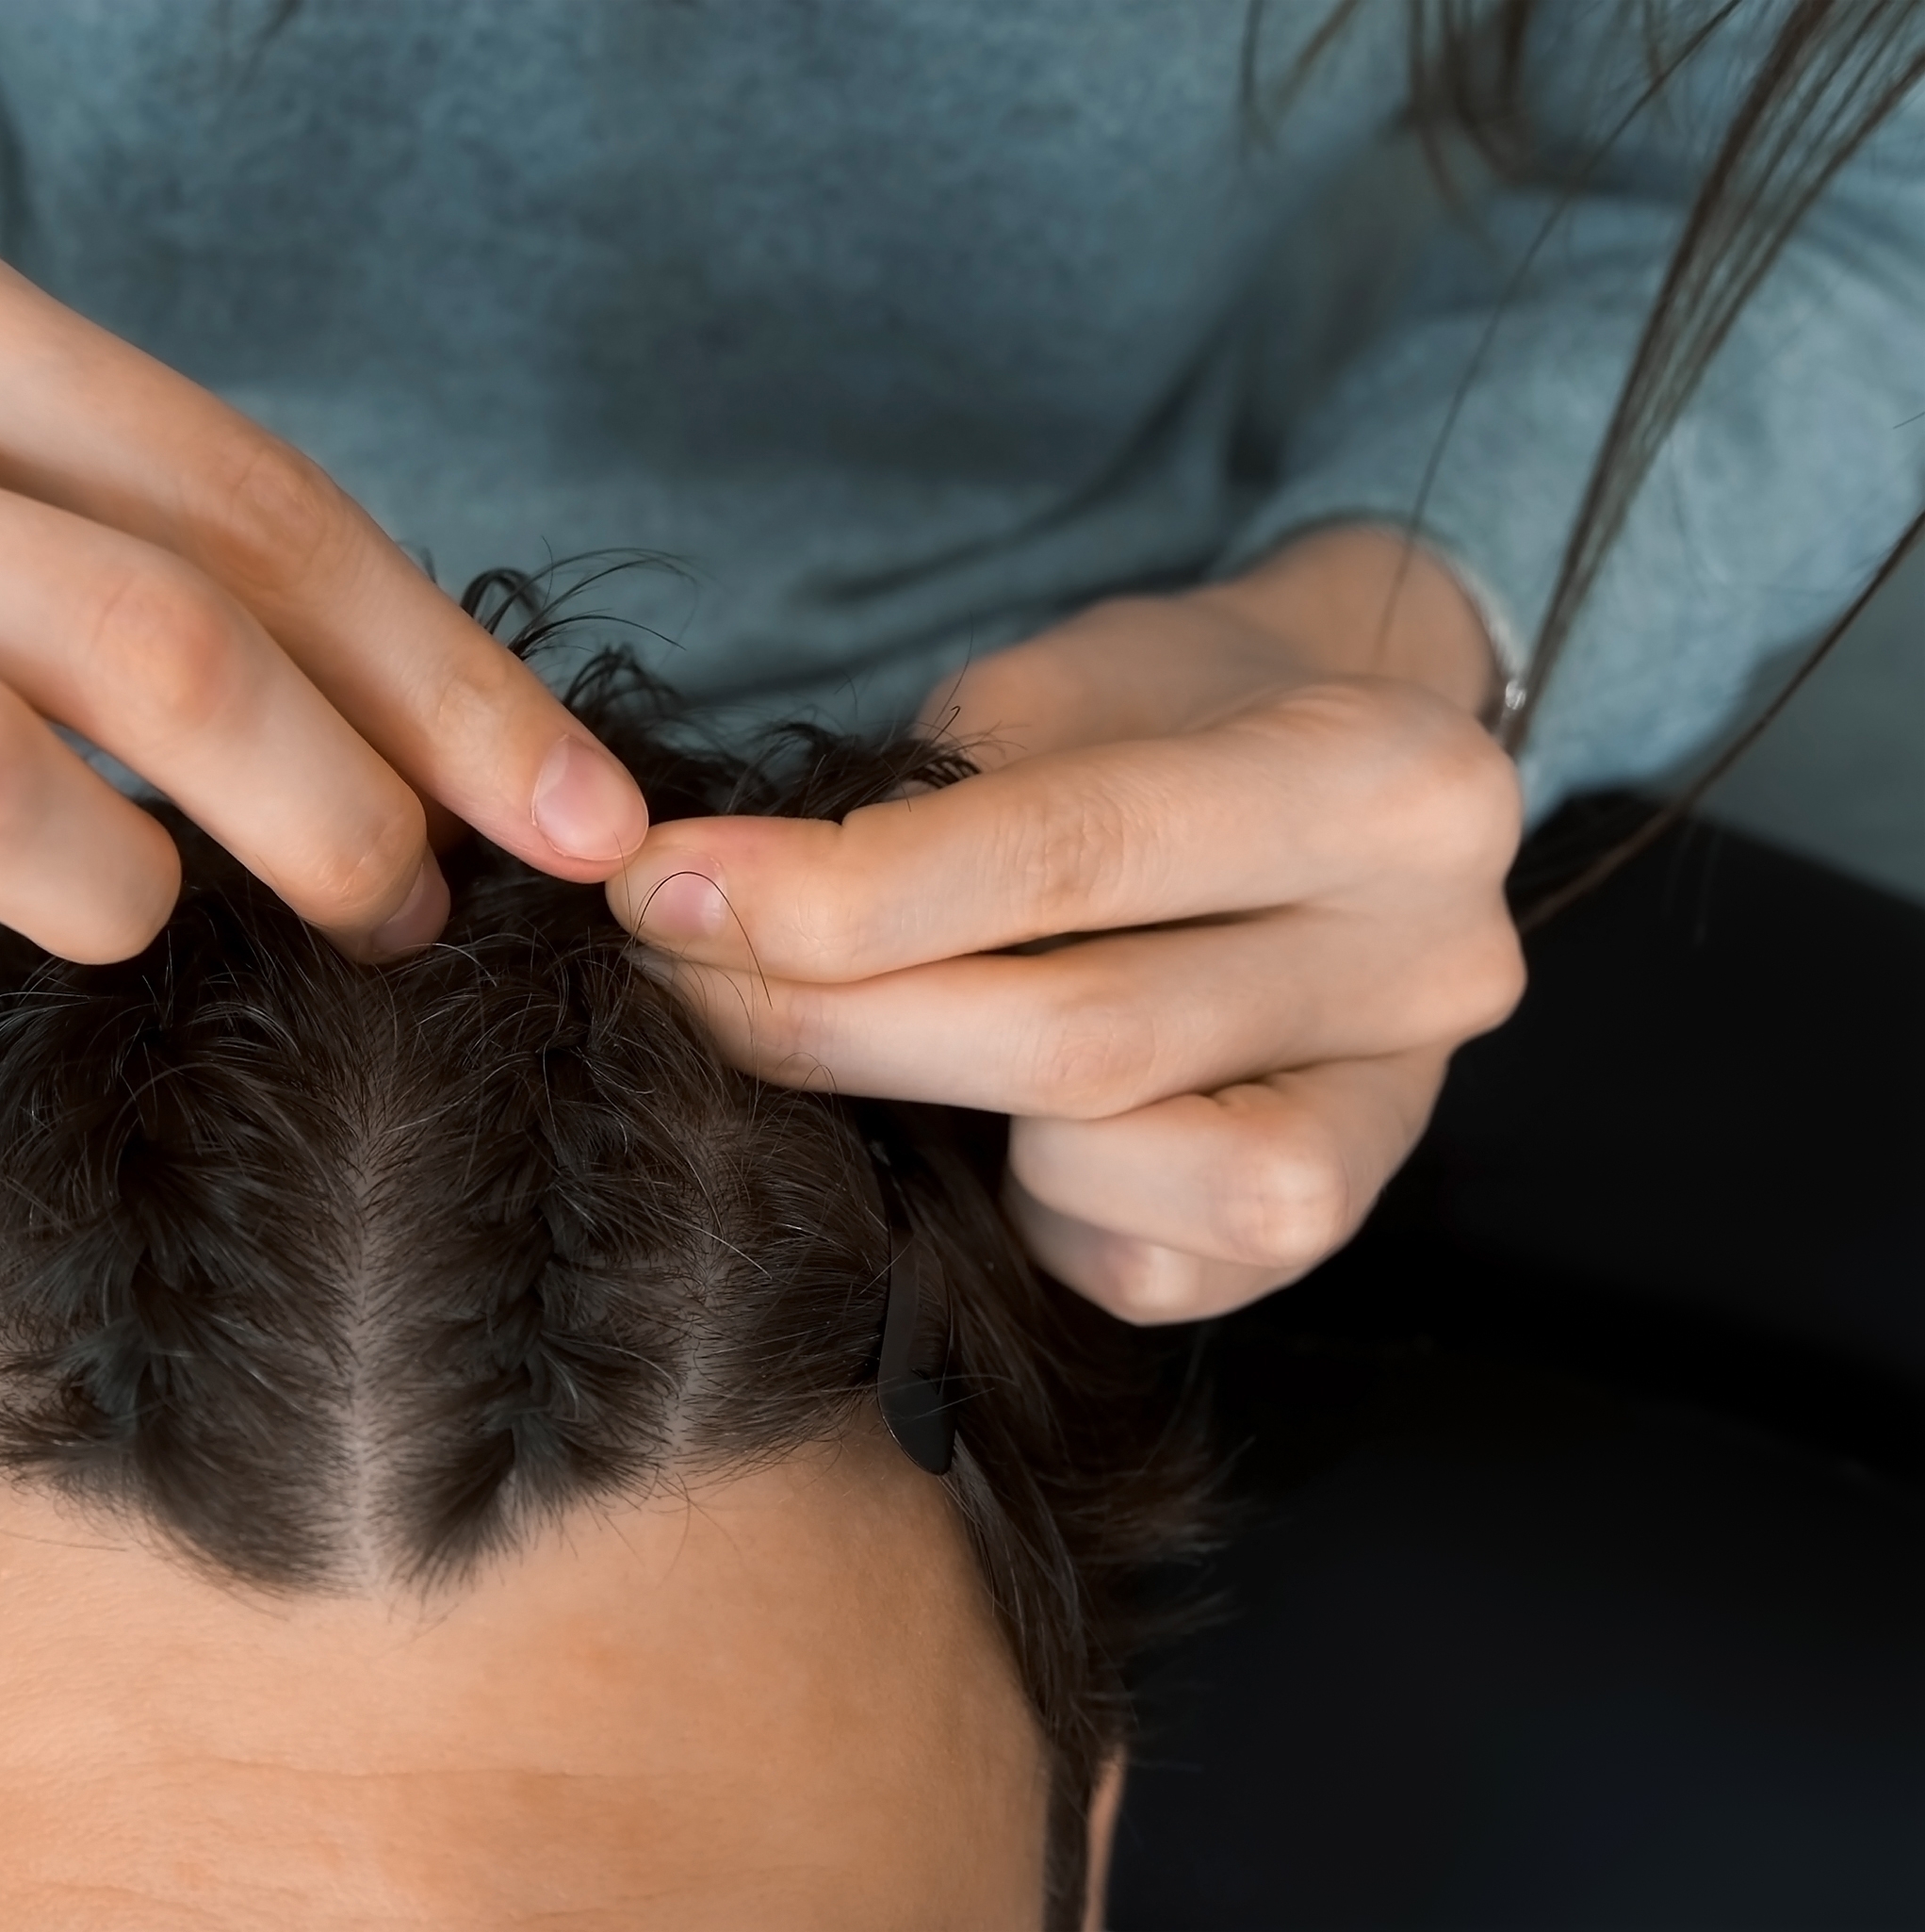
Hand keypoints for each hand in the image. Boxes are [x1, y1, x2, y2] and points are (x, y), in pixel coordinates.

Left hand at [611, 528, 1525, 1321]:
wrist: (1334, 778)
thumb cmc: (1166, 713)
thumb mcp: (1058, 687)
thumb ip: (930, 802)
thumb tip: (716, 915)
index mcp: (1387, 782)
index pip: (1073, 853)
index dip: (839, 889)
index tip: (661, 885)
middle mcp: (1433, 958)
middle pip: (1078, 1036)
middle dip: (828, 1016)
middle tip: (665, 971)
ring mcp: (1399, 1111)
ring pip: (1112, 1166)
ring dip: (919, 1115)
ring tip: (815, 1033)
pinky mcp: (1333, 1221)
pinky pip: (1136, 1261)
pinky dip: (1020, 1203)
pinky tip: (974, 1126)